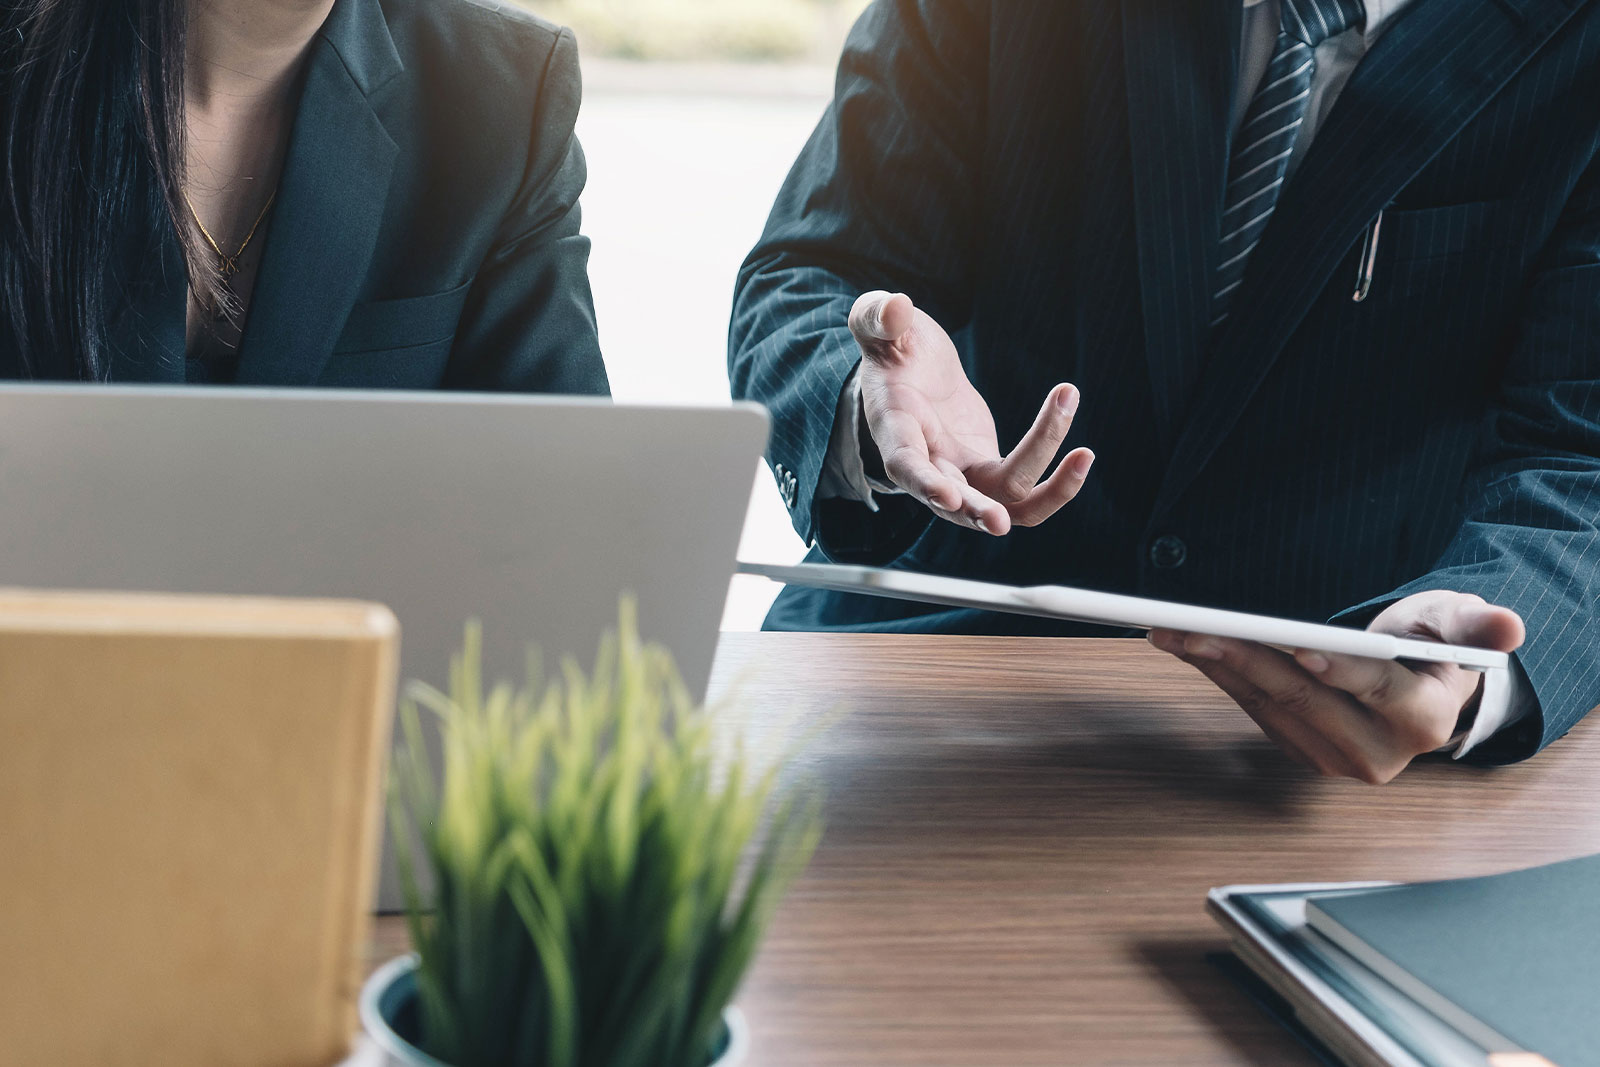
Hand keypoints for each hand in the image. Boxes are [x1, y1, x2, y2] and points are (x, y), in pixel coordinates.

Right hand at [849, 290, 1094, 534]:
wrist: (912, 372)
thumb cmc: (894, 347)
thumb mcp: (881, 325)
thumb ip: (880, 316)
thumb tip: (895, 307)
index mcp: (896, 430)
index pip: (905, 465)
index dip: (923, 483)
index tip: (946, 498)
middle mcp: (929, 464)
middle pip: (953, 504)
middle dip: (974, 513)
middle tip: (998, 522)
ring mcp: (962, 474)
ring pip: (1004, 504)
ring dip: (1044, 493)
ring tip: (1084, 455)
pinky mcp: (990, 469)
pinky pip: (1027, 490)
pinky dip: (1058, 481)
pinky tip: (1084, 454)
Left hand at [1148, 591, 1525, 782]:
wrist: (1415, 683)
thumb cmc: (1434, 646)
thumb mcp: (1458, 625)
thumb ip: (1476, 624)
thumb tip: (1508, 625)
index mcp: (1423, 721)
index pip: (1372, 689)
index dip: (1334, 666)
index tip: (1296, 642)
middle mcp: (1377, 753)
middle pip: (1302, 698)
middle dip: (1244, 658)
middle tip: (1191, 628)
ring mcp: (1334, 758)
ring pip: (1267, 705)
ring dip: (1215, 667)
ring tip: (1172, 632)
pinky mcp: (1299, 751)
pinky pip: (1253, 711)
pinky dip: (1220, 676)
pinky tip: (1189, 647)